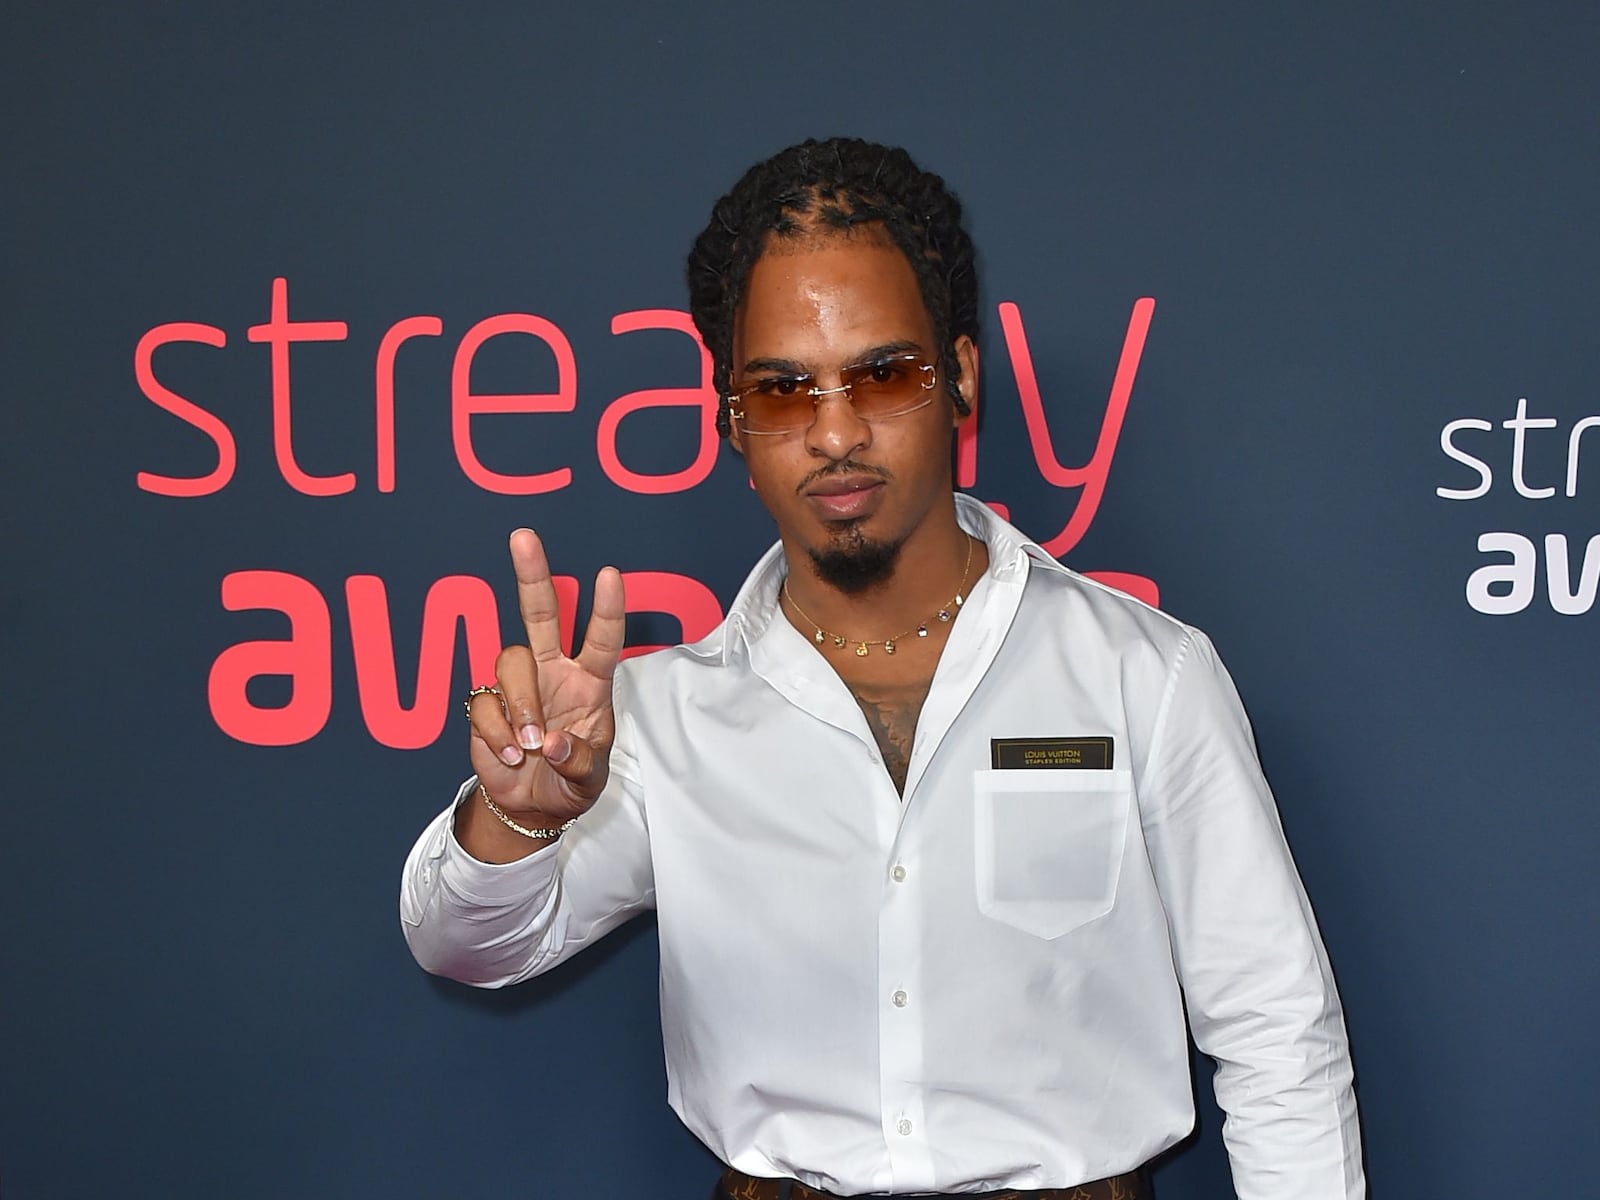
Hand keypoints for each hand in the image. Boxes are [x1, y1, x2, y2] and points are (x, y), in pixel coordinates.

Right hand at [466, 529, 624, 826]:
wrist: (532, 808)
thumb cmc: (569, 782)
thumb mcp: (589, 781)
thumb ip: (577, 762)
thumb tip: (550, 744)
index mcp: (590, 682)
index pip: (602, 639)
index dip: (606, 608)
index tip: (609, 574)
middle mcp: (553, 673)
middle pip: (540, 614)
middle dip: (532, 575)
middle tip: (523, 537)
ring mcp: (518, 686)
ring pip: (509, 661)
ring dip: (521, 704)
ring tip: (528, 747)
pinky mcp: (486, 705)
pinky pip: (484, 704)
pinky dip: (497, 734)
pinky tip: (509, 757)